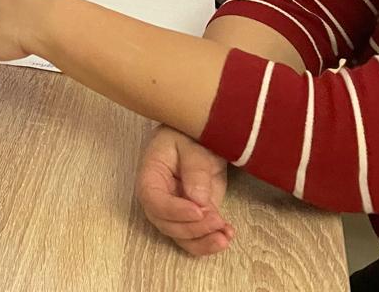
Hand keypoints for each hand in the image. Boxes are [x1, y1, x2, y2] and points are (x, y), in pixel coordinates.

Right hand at [135, 125, 234, 255]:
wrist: (199, 137)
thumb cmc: (189, 136)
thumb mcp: (192, 145)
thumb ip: (195, 170)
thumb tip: (198, 201)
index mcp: (150, 176)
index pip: (154, 201)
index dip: (174, 211)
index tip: (198, 210)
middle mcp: (159, 199)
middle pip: (167, 224)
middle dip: (193, 228)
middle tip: (217, 220)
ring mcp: (176, 211)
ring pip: (182, 237)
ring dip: (204, 241)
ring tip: (225, 235)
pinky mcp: (194, 217)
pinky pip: (197, 237)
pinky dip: (211, 241)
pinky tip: (228, 234)